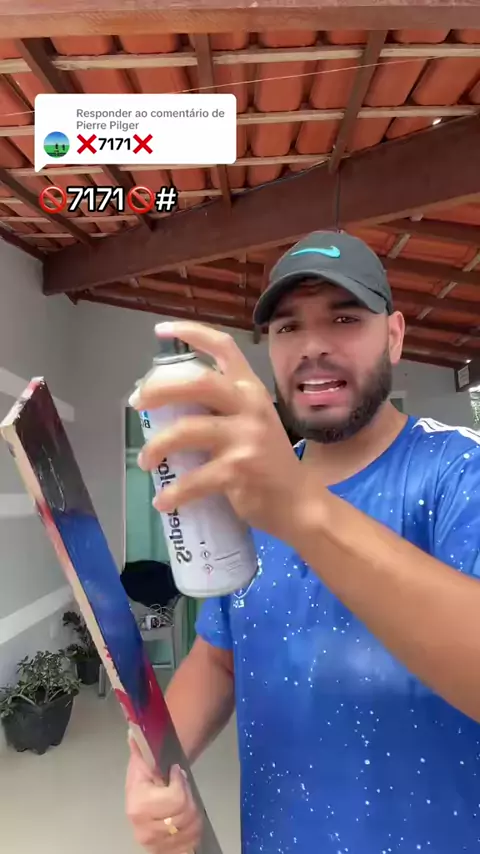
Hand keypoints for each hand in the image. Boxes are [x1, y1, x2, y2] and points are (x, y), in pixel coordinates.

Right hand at [125, 735, 202, 852]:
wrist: (145, 798)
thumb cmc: (146, 777)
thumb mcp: (142, 761)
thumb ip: (141, 749)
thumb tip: (134, 732)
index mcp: (138, 807)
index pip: (175, 798)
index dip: (180, 782)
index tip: (177, 771)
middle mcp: (144, 830)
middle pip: (185, 812)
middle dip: (187, 794)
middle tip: (181, 785)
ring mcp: (156, 844)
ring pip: (192, 825)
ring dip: (193, 808)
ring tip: (183, 798)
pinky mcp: (166, 851)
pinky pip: (193, 839)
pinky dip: (194, 827)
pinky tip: (187, 816)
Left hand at [129, 321, 306, 541]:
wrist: (298, 501)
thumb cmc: (267, 460)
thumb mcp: (251, 421)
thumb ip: (219, 408)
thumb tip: (167, 404)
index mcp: (250, 389)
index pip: (224, 347)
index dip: (191, 333)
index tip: (160, 331)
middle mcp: (250, 406)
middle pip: (197, 382)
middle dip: (159, 389)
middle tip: (137, 403)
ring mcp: (246, 437)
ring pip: (186, 431)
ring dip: (157, 446)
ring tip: (145, 461)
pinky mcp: (239, 469)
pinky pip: (194, 479)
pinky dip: (173, 493)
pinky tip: (162, 501)